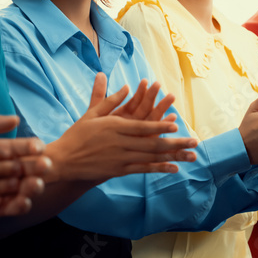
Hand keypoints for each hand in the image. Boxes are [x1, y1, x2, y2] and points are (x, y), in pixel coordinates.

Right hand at [45, 73, 198, 181]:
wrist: (63, 160)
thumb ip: (110, 99)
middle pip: (152, 142)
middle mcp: (120, 143)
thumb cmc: (77, 135)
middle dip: (176, 142)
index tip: (176, 123)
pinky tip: (173, 168)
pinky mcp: (119, 171)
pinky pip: (142, 169)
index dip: (160, 124)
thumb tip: (126, 86)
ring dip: (173, 156)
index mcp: (115, 126)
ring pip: (151, 157)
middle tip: (194, 141)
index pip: (142, 125)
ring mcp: (121, 158)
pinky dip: (159, 168)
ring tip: (191, 155)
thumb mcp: (92, 114)